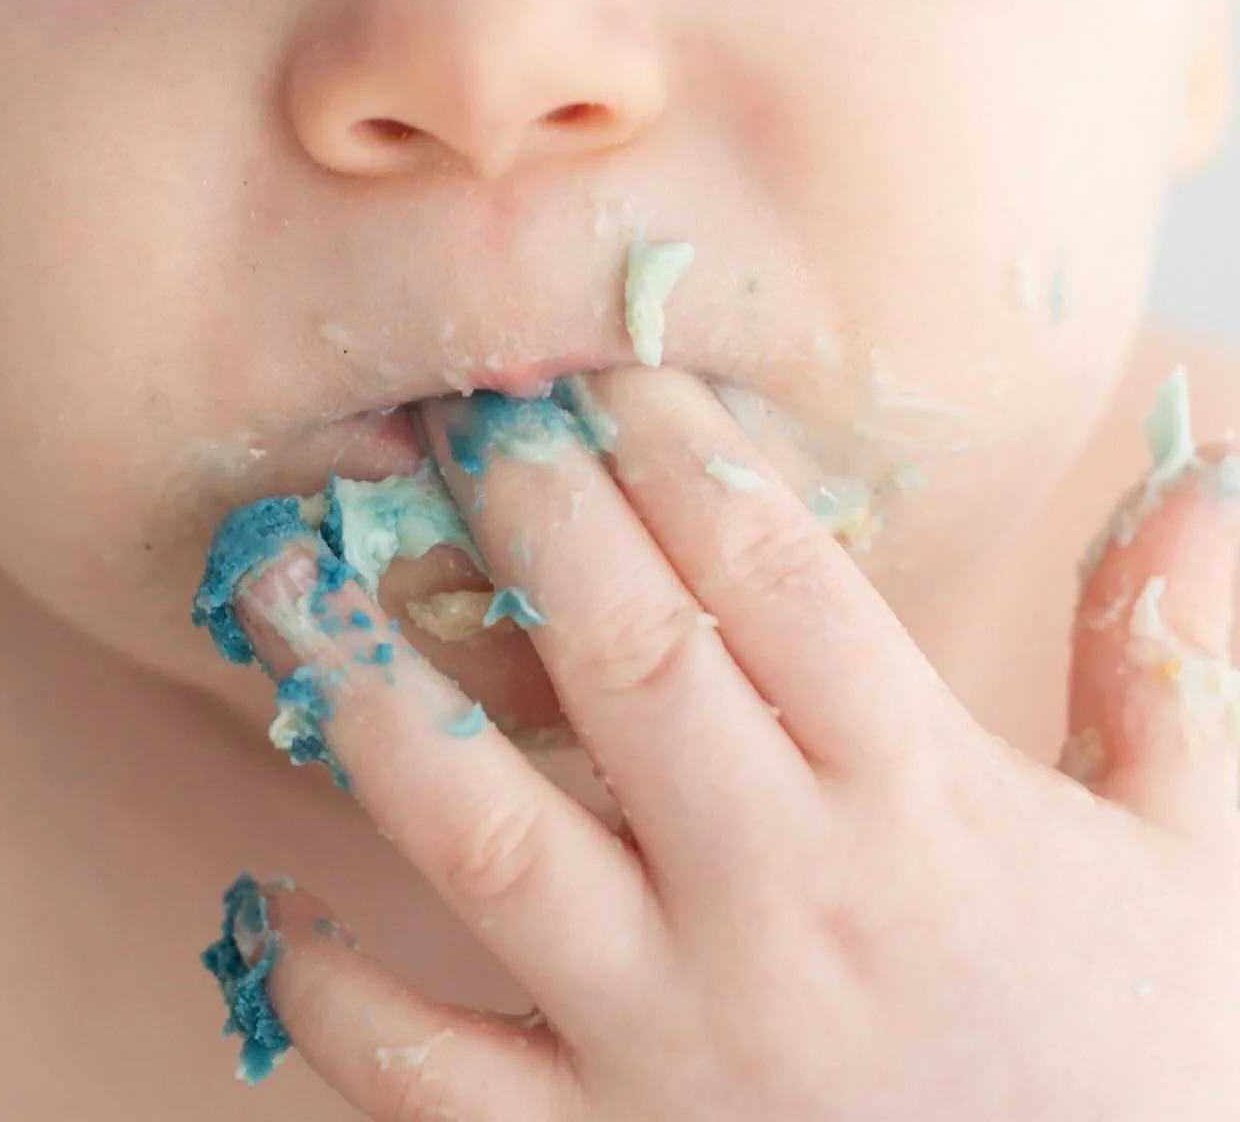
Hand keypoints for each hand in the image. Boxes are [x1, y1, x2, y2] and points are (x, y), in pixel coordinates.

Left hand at [203, 368, 1239, 1118]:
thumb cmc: (1154, 1068)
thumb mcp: (1195, 854)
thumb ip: (1169, 653)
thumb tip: (1197, 464)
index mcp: (921, 804)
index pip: (771, 572)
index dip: (674, 444)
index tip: (598, 364)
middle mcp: (782, 901)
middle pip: (622, 652)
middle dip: (521, 508)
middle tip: (445, 406)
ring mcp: (677, 1040)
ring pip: (488, 832)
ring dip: (365, 695)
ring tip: (276, 582)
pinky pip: (433, 1079)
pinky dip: (335, 997)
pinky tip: (268, 900)